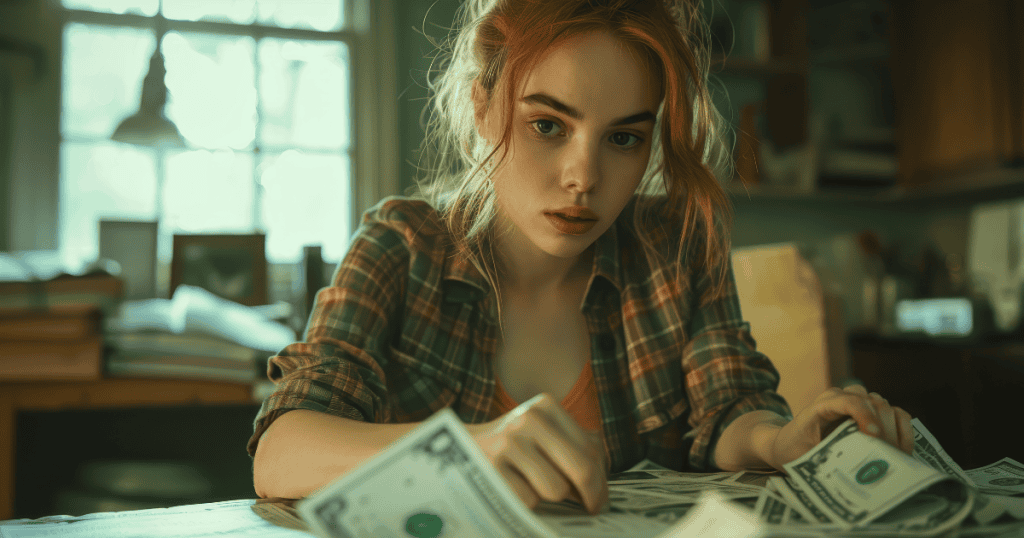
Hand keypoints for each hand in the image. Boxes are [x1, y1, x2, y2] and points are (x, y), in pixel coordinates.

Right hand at [465, 393, 608, 513]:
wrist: (457, 449)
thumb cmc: (510, 447)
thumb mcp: (541, 432)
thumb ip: (574, 446)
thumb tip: (601, 480)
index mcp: (545, 406)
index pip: (591, 450)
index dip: (601, 481)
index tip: (599, 497)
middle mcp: (528, 418)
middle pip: (580, 468)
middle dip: (591, 495)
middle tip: (591, 508)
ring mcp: (508, 441)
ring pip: (556, 488)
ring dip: (549, 496)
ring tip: (534, 486)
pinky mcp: (491, 466)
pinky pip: (529, 500)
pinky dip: (525, 502)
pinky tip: (513, 488)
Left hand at [769, 385, 913, 470]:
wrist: (786, 442)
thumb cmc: (793, 450)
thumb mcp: (803, 456)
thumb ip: (827, 460)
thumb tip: (856, 475)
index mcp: (821, 405)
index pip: (849, 401)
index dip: (865, 416)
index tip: (874, 438)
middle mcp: (840, 397)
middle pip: (873, 403)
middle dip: (885, 430)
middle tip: (891, 458)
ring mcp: (855, 401)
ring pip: (885, 407)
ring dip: (896, 431)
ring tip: (898, 458)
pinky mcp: (867, 411)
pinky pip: (893, 413)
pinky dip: (902, 430)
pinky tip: (903, 451)